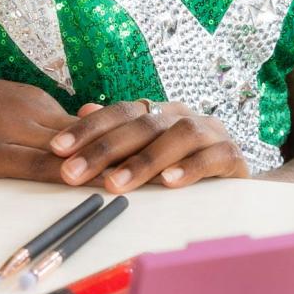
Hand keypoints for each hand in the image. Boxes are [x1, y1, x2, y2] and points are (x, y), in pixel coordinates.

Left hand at [49, 99, 249, 190]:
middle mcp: (183, 116)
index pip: (120, 112)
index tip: (56, 147)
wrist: (236, 174)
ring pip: (176, 137)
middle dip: (103, 149)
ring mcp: (210, 133)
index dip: (87, 128)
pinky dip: (190, 169)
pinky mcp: (232, 156)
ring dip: (143, 161)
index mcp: (159, 111)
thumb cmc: (183, 160)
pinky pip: (212, 158)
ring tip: (114, 184)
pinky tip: (168, 183)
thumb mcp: (147, 147)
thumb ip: (118, 131)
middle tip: (72, 173)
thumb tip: (82, 109)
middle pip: (141, 125)